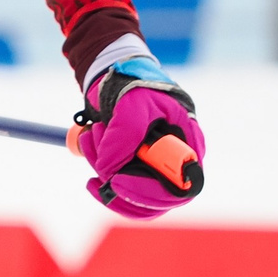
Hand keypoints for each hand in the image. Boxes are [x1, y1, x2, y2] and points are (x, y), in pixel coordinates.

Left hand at [74, 55, 204, 218]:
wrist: (115, 76)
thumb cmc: (134, 85)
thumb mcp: (132, 102)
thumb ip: (124, 135)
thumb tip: (108, 172)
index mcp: (188, 145)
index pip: (182, 187)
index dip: (150, 192)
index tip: (116, 180)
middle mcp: (176, 163)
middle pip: (156, 200)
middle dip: (119, 181)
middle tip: (95, 154)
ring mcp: (156, 170)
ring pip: (133, 196)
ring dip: (103, 172)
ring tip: (90, 135)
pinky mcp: (135, 171)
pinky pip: (120, 190)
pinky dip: (99, 175)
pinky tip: (88, 149)